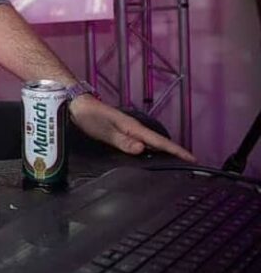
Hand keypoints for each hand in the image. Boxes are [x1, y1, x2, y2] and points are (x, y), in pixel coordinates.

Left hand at [69, 95, 195, 161]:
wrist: (78, 106)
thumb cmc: (90, 117)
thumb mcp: (105, 131)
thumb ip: (123, 141)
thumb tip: (142, 149)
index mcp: (134, 128)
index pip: (160, 142)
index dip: (177, 151)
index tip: (193, 160)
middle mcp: (135, 129)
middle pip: (161, 143)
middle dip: (177, 153)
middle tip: (192, 167)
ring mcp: (130, 130)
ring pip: (153, 143)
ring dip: (166, 152)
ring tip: (179, 164)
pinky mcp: (124, 132)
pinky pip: (144, 143)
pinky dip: (153, 150)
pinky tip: (154, 156)